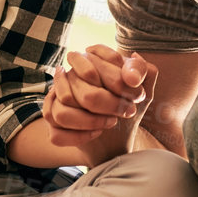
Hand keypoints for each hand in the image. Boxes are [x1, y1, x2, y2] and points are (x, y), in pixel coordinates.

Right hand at [44, 44, 155, 160]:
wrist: (117, 137)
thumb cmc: (127, 106)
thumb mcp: (142, 91)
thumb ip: (144, 72)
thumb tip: (131, 69)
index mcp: (89, 59)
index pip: (96, 60)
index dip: (120, 80)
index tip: (137, 96)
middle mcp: (68, 75)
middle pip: (81, 86)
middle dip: (110, 102)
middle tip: (127, 111)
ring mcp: (55, 99)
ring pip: (63, 111)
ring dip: (91, 120)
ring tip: (111, 122)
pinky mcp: (52, 122)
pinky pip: (57, 132)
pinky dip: (79, 136)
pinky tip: (97, 133)